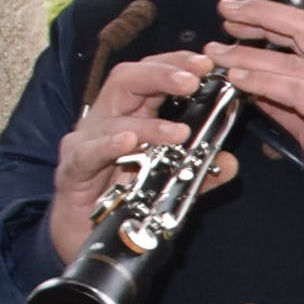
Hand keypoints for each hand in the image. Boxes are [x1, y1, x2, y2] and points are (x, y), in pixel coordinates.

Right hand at [48, 49, 231, 266]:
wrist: (89, 240)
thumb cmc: (127, 202)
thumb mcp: (172, 186)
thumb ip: (200, 173)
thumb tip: (230, 162)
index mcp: (131, 114)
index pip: (151, 75)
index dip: (176, 64)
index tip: (207, 64)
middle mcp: (106, 120)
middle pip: (127, 79)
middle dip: (162, 74)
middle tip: (194, 79)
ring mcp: (86, 142)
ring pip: (112, 116)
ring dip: (148, 123)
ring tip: (179, 132)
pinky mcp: (72, 169)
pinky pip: (88, 152)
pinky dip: (109, 145)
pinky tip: (129, 141)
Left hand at [206, 0, 303, 233]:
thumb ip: (288, 105)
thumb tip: (253, 86)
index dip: (272, 15)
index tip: (238, 14)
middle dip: (261, 16)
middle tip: (225, 12)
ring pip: (295, 62)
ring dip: (250, 55)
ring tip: (218, 54)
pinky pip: (298, 93)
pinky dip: (265, 82)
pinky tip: (239, 81)